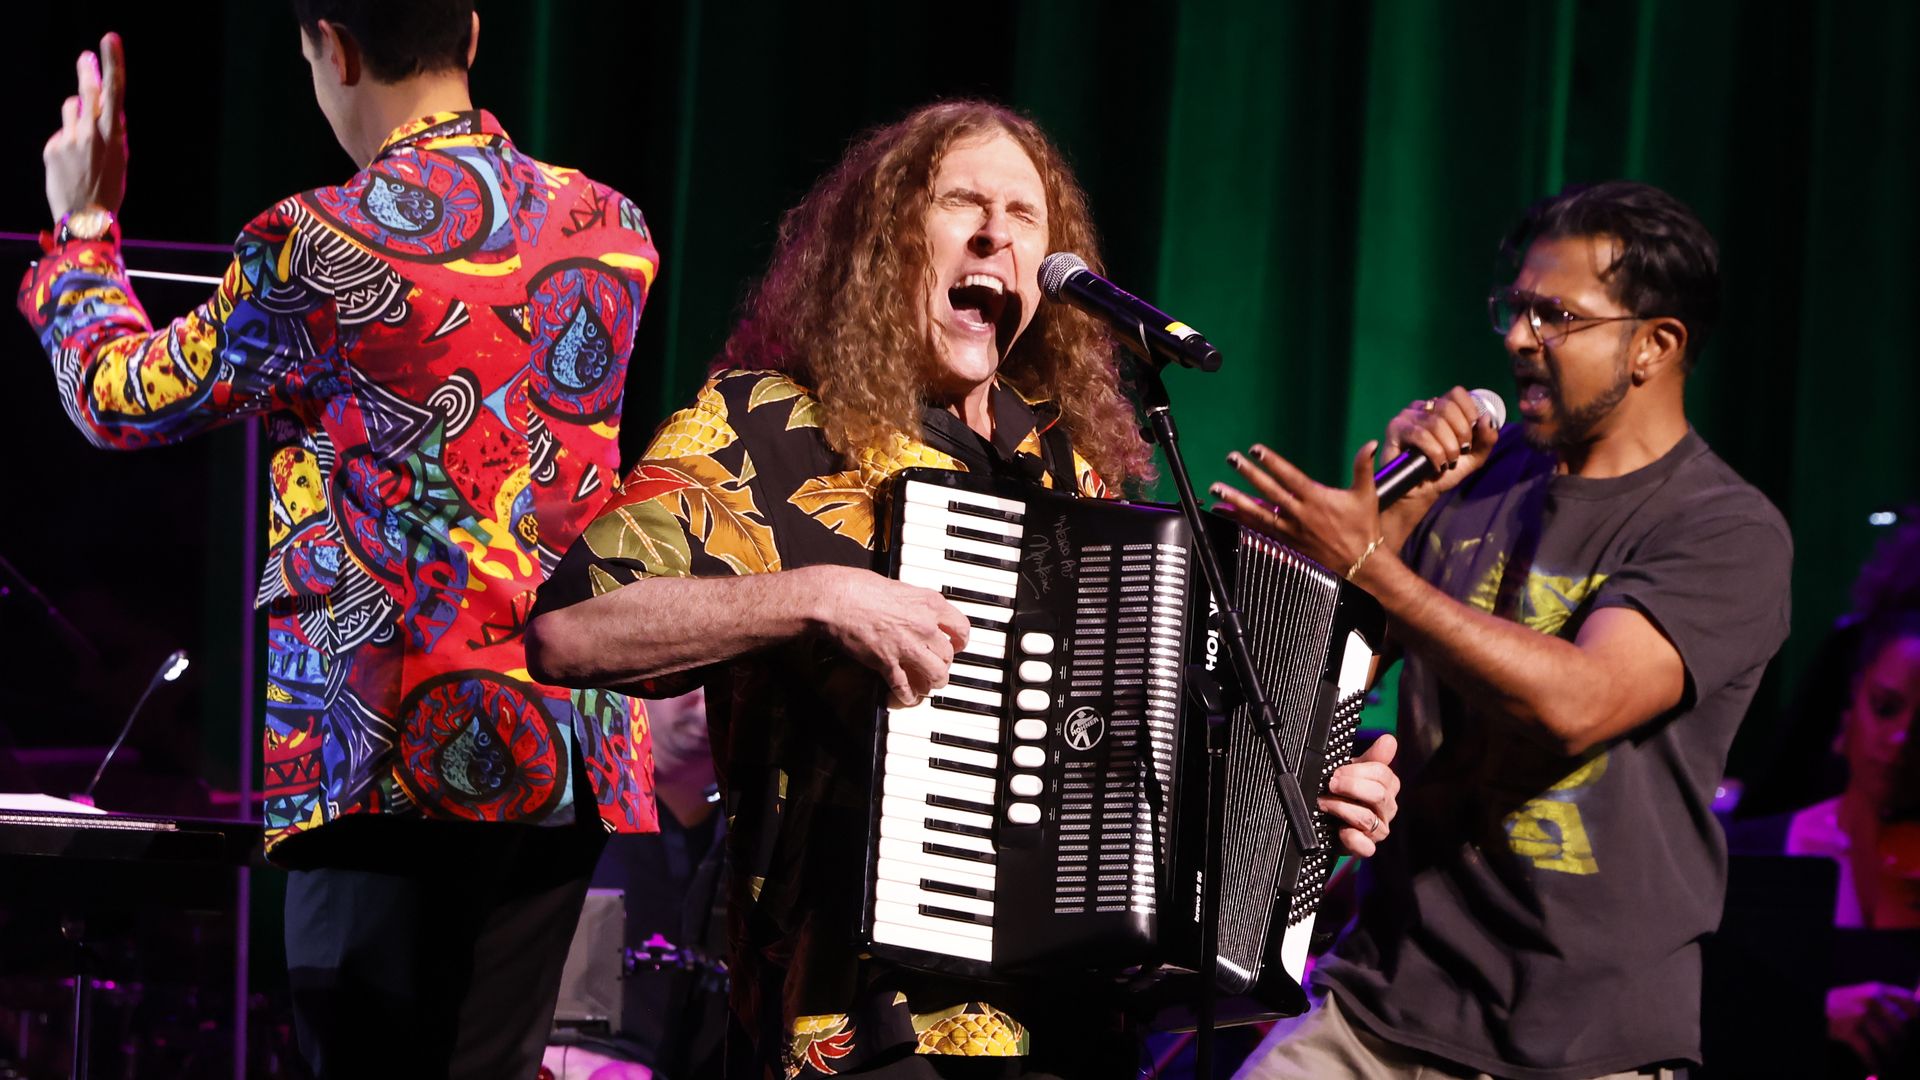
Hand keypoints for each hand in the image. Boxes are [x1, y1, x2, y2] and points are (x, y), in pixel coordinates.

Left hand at [44, 32, 126, 221]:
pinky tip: (71, 161)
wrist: (86, 219)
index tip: (109, 39)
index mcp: (114, 136)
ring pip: (72, 108)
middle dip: (87, 70)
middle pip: (87, 90)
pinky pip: (61, 131)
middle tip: (86, 57)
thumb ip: (111, 129)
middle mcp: (92, 133)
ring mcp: (70, 139)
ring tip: (82, 137)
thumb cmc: (108, 188)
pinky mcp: (53, 147)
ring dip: (77, 114)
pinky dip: (66, 140)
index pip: (115, 92)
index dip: (112, 63)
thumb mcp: (119, 158)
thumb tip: (98, 103)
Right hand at [807, 565, 969, 706]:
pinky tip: (908, 697)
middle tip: (936, 665)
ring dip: (933, 682)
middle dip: (944, 663)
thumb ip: (916, 603)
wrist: (835, 599)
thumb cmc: (860, 588)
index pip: (961, 628)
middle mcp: (924, 626)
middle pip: (949, 655)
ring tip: (928, 683)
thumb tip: (923, 612)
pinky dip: (909, 696)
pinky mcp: (887, 663)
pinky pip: (906, 687)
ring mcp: (907, 646)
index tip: (955, 644)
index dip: (960, 641)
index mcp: (929, 604)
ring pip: (937, 675)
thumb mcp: (899, 587)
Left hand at [1211, 440, 1384, 581]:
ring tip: (1217, 491)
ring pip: (1259, 513)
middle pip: (1269, 491)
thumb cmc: (1363, 528)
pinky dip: (1242, 523)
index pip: (1290, 476)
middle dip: (1248, 474)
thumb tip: (1371, 443)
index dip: (1272, 462)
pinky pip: (1260, 531)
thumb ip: (1363, 467)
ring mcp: (1292, 530)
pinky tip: (1228, 515)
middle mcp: (1301, 514)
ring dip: (1236, 501)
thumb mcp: (1366, 494)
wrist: (1361, 564)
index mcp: (1317, 499)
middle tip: (1232, 459)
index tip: (1256, 450)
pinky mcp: (1287, 543)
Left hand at [1319, 733, 1399, 856]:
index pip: (1383, 774)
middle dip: (1351, 787)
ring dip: (1342, 808)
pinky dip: (1352, 838)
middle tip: (1331, 784)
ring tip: (1324, 803)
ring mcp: (1378, 830)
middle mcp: (1387, 809)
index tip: (1338, 771)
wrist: (1328, 821)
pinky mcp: (1366, 847)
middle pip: (1379, 795)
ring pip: (1367, 818)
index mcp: (1387, 788)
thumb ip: (1372, 756)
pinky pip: (1365, 846)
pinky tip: (1340, 830)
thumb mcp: (1354, 772)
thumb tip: (1389, 739)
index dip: (1358, 771)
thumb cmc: (1343, 793)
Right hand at [1377, 386, 1499, 539]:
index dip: (1469, 411)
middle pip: (1448, 407)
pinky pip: (1420, 435)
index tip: (1471, 435)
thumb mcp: (1473, 457)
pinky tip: (1436, 465)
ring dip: (1448, 448)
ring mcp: (1407, 416)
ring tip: (1448, 462)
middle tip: (1461, 452)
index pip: (1456, 394)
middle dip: (1461, 433)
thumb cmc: (1445, 471)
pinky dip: (1434, 452)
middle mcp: (1423, 407)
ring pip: (1436, 423)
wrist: (1421, 493)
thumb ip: (1486, 439)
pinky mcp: (1395, 429)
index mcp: (1441, 408)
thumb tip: (1486, 420)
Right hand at [1827, 982, 1919, 1073]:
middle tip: (1904, 1057)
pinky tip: (1878, 1071)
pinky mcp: (1848, 1029)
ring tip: (1893, 1066)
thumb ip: (1882, 1004)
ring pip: (1890, 1041)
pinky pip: (1870, 1052)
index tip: (1918, 1035)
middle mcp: (1871, 999)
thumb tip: (1910, 1022)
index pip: (1911, 1003)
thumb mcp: (1860, 997)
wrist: (1808, 1007)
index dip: (1919, 1019)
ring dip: (1893, 1058)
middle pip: (1903, 1027)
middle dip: (1905, 1046)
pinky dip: (1876, 1065)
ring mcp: (1859, 1014)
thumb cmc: (1835, 1006)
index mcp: (1876, 989)